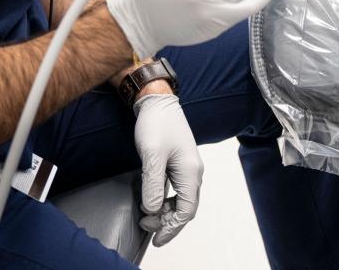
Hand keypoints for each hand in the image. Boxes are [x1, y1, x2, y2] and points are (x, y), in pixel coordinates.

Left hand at [133, 93, 202, 246]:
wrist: (157, 101)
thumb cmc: (156, 124)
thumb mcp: (151, 155)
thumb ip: (152, 184)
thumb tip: (152, 211)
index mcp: (190, 171)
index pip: (186, 210)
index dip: (171, 228)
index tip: (155, 238)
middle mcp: (193, 171)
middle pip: (186, 207)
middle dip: (167, 221)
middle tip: (145, 225)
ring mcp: (187, 166)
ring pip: (181, 199)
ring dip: (165, 211)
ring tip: (146, 215)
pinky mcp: (179, 162)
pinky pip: (176, 189)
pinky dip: (164, 199)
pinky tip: (152, 200)